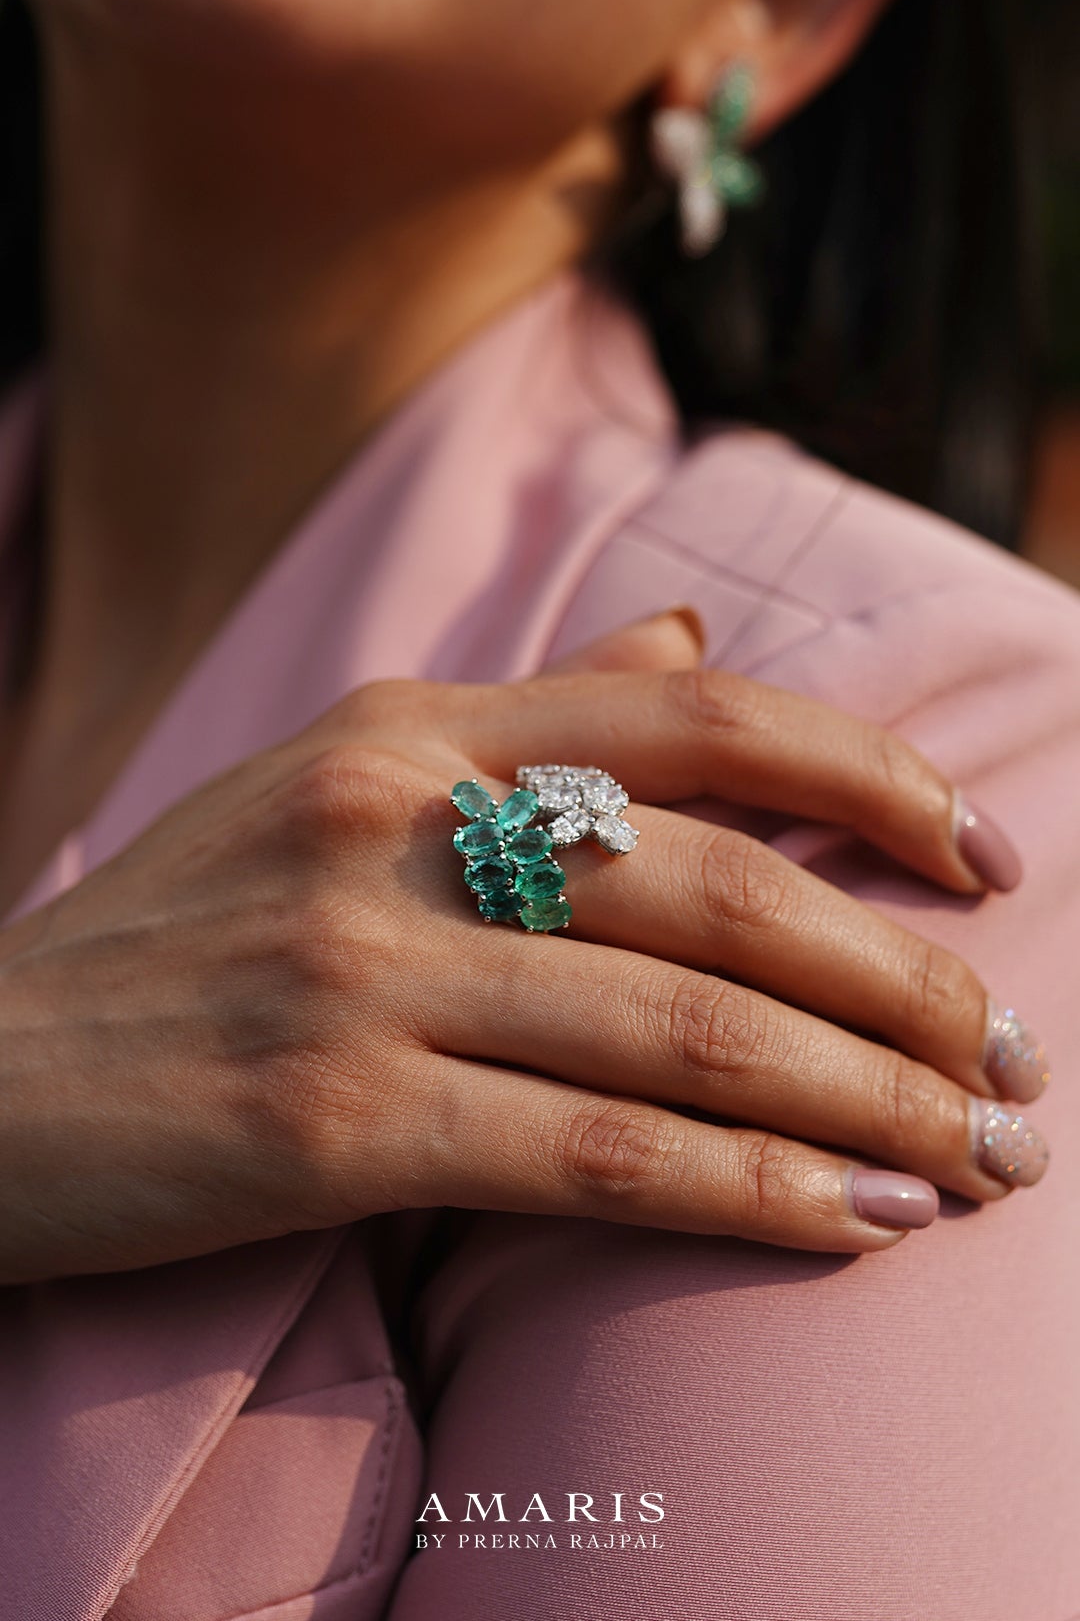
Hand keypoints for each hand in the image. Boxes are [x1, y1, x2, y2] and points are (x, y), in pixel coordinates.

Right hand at [0, 612, 1045, 1282]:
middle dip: (908, 982)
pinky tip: (852, 1228)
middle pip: (728, 885)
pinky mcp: (328, 1122)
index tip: (988, 858)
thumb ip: (529, 716)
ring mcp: (359, 969)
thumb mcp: (332, 777)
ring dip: (874, 1106)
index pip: (698, 718)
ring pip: (691, 1031)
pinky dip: (753, 1199)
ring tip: (982, 1160)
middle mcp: (393, 820)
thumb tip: (693, 642)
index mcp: (409, 725)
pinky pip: (598, 1161)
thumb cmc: (179, 937)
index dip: (875, 778)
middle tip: (1019, 1057)